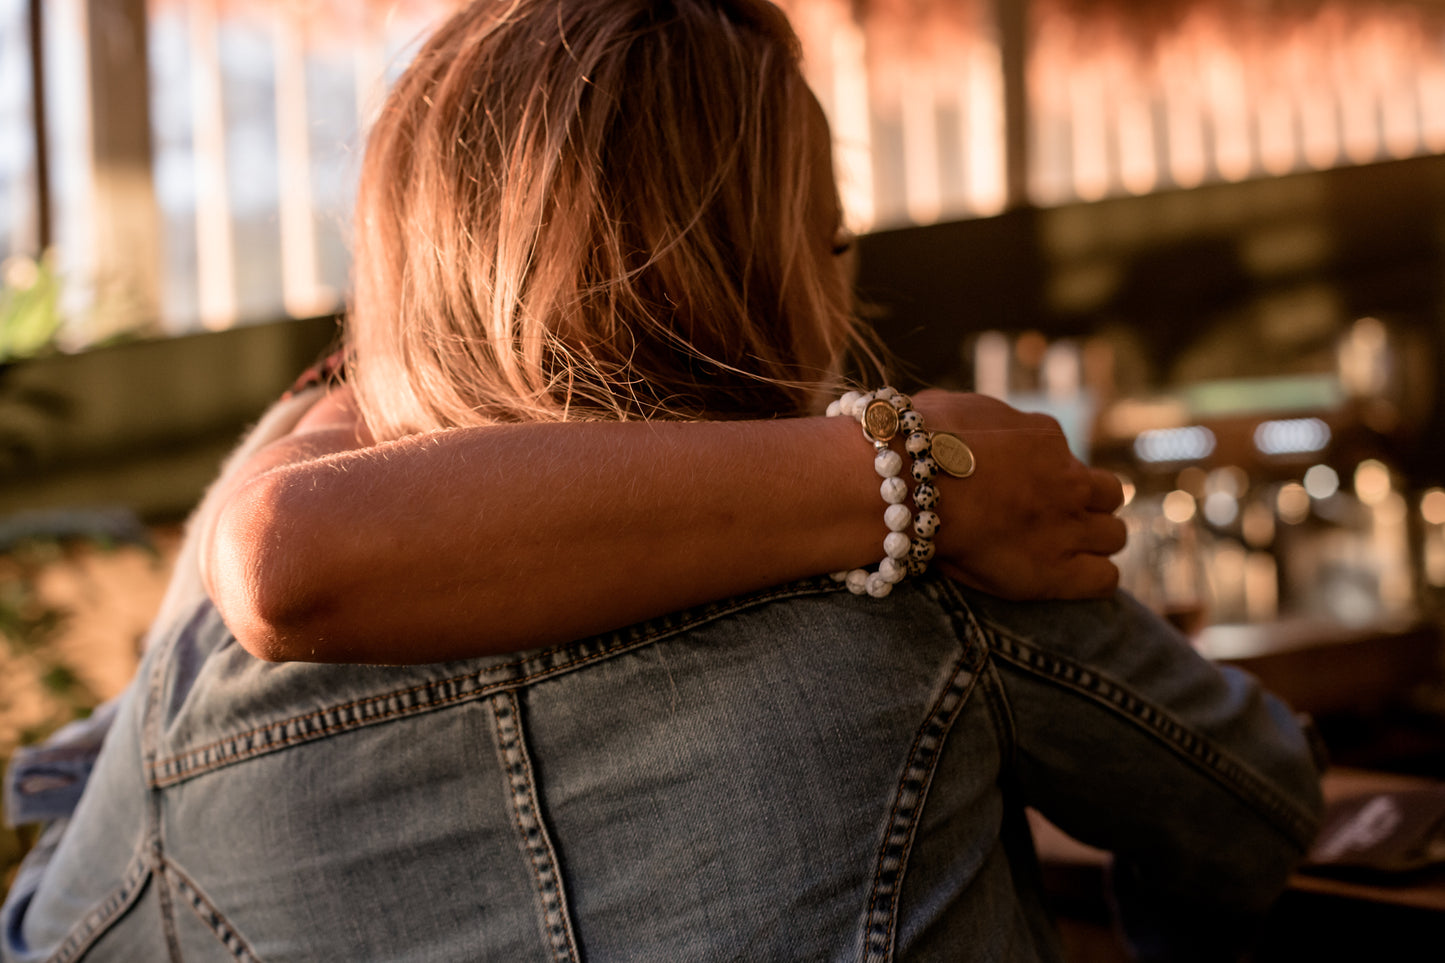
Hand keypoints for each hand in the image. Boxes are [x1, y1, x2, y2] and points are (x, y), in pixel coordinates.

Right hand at [913, 390, 1125, 599]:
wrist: (911, 484)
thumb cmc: (920, 442)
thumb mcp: (959, 407)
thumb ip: (984, 419)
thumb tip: (981, 426)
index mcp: (1046, 438)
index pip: (1067, 457)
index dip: (1048, 475)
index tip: (1021, 487)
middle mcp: (1068, 481)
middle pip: (1110, 494)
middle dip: (1088, 505)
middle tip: (1054, 519)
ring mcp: (1067, 527)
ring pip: (1115, 536)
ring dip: (1095, 541)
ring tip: (1065, 552)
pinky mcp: (1055, 572)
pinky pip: (1104, 579)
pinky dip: (1093, 579)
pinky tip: (1070, 579)